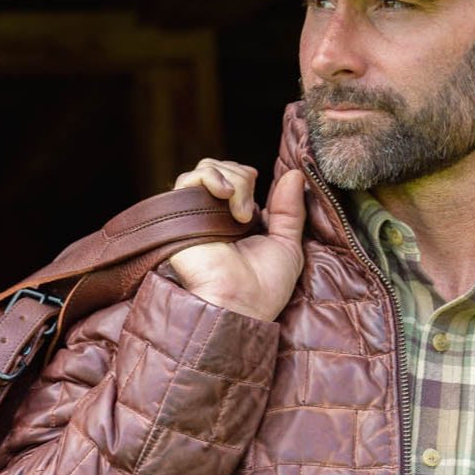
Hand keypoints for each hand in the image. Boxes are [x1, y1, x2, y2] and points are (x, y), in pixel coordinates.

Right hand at [166, 159, 305, 321]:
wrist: (241, 305)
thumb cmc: (264, 288)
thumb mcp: (287, 244)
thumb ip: (291, 210)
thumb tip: (295, 174)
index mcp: (235, 220)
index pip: (236, 178)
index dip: (249, 178)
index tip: (267, 195)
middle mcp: (213, 216)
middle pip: (221, 169)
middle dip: (242, 177)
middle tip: (250, 213)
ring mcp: (195, 216)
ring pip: (207, 170)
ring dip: (233, 181)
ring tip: (242, 213)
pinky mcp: (179, 218)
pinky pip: (187, 180)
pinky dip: (211, 178)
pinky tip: (226, 196)